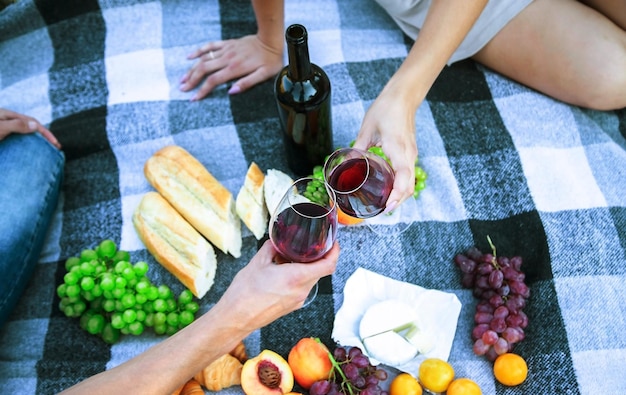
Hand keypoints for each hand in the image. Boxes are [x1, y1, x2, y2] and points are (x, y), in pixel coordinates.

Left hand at [0, 108, 60, 148]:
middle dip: (43, 136)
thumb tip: (36, 125)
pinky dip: (25, 146)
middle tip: (54, 147)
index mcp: (9, 115)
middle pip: (30, 127)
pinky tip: (28, 152)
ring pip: (24, 134)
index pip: (32, 122)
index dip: (45, 132)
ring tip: (44, 150)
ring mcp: (5, 129)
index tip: (55, 143)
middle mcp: (8, 121)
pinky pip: (17, 141)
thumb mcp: (0, 126)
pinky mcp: (2, 137)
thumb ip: (17, 125)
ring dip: (35, 141)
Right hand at [180, 34, 282, 100]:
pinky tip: (190, 57)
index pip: (213, 81)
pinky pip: (209, 46)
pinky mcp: (227, 44)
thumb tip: (231, 92)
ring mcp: (226, 50)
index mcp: (235, 68)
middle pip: (204, 69)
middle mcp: (227, 58)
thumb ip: (247, 83)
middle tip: (182, 89)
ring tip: (183, 78)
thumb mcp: (263, 75)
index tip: (194, 99)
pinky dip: (198, 51)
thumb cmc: (270, 60)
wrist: (270, 40)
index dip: (202, 90)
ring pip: (204, 59)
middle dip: (192, 80)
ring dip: (192, 69)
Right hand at [218, 240, 338, 330]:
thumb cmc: (244, 293)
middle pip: (320, 271)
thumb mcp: (258, 262)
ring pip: (311, 280)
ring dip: (306, 268)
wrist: (235, 317)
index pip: (328, 265)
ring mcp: (298, 301)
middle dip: (317, 258)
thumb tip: (278, 241)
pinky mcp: (292, 306)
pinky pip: (302, 288)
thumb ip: (272, 248)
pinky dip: (298, 278)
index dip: (334, 252)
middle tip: (309, 246)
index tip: (333, 243)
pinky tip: (283, 273)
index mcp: (296, 277)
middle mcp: (301, 291)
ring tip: (290, 259)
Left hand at [353, 88, 416, 211]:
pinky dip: (401, 186)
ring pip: (410, 182)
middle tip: (380, 211)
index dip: (397, 195)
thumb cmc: (387, 109)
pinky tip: (388, 189)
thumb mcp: (367, 128)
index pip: (404, 178)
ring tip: (383, 204)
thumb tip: (346, 162)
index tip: (387, 207)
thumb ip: (358, 147)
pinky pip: (408, 174)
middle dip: (397, 201)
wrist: (403, 97)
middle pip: (409, 186)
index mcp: (398, 149)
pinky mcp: (409, 153)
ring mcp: (411, 154)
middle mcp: (408, 155)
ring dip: (399, 195)